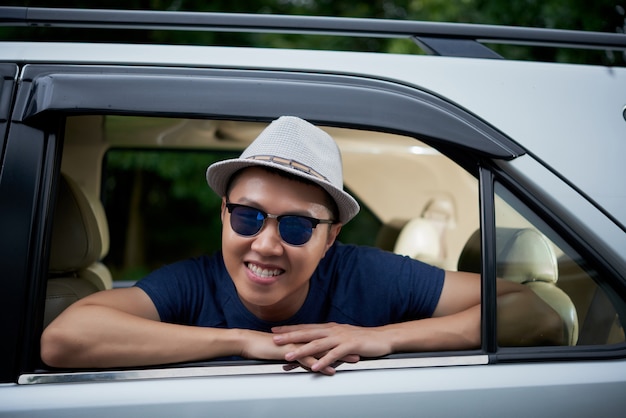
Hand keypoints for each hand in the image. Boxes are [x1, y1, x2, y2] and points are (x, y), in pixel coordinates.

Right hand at [238, 329, 344, 375]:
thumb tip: (304, 356)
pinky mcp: (290, 352)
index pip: (326, 339)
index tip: (354, 344)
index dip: (341, 341)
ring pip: (323, 349)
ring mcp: (298, 344)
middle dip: (346, 347)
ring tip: (353, 359)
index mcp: (302, 337)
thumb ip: (296, 351)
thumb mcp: (284, 349)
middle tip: (362, 349)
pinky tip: (330, 370)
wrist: (248, 342)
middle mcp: (303, 339)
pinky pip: (308, 359)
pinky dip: (320, 364)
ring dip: (339, 355)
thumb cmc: (264, 346)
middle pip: (329, 342)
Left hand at [272, 323, 391, 374]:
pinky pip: (334, 354)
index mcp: (330, 328)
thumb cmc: (362, 338)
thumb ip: (329, 339)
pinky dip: (323, 360)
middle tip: (275, 339)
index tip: (275, 330)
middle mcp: (333, 330)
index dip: (290, 329)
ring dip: (302, 350)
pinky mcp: (350, 345)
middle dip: (290, 336)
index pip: (306, 327)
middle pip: (307, 333)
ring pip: (318, 343)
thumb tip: (316, 343)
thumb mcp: (342, 336)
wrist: (382, 337)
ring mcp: (341, 337)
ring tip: (290, 355)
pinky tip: (315, 367)